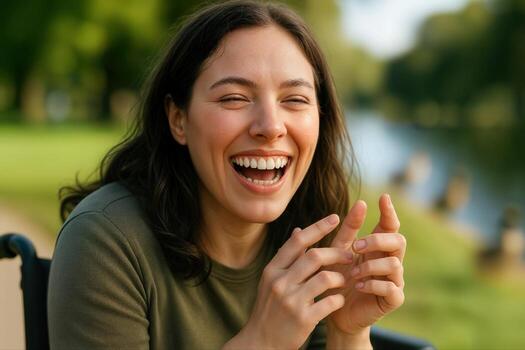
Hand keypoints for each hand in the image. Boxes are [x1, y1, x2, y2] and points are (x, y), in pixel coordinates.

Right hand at [224, 215, 351, 349]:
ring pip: (325, 277)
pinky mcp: (303, 319)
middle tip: (350, 255)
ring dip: (340, 277)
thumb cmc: (269, 309)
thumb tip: (299, 230)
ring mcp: (291, 301)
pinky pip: (330, 302)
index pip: (298, 241)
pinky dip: (338, 299)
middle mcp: (280, 282)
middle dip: (337, 253)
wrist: (260, 343)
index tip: (336, 217)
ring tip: (344, 281)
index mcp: (273, 270)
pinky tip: (338, 300)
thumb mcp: (272, 280)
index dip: (319, 227)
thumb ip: (287, 257)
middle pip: (314, 256)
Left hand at [326, 194, 405, 336]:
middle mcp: (390, 260)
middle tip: (356, 246)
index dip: (389, 212)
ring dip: (371, 265)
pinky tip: (358, 285)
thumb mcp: (339, 251)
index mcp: (378, 247)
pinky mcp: (393, 299)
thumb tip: (354, 205)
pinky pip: (392, 287)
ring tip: (353, 273)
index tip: (383, 197)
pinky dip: (373, 284)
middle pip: (398, 240)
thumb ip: (347, 230)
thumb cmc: (338, 277)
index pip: (390, 225)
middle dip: (377, 240)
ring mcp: (394, 279)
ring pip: (394, 263)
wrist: (335, 310)